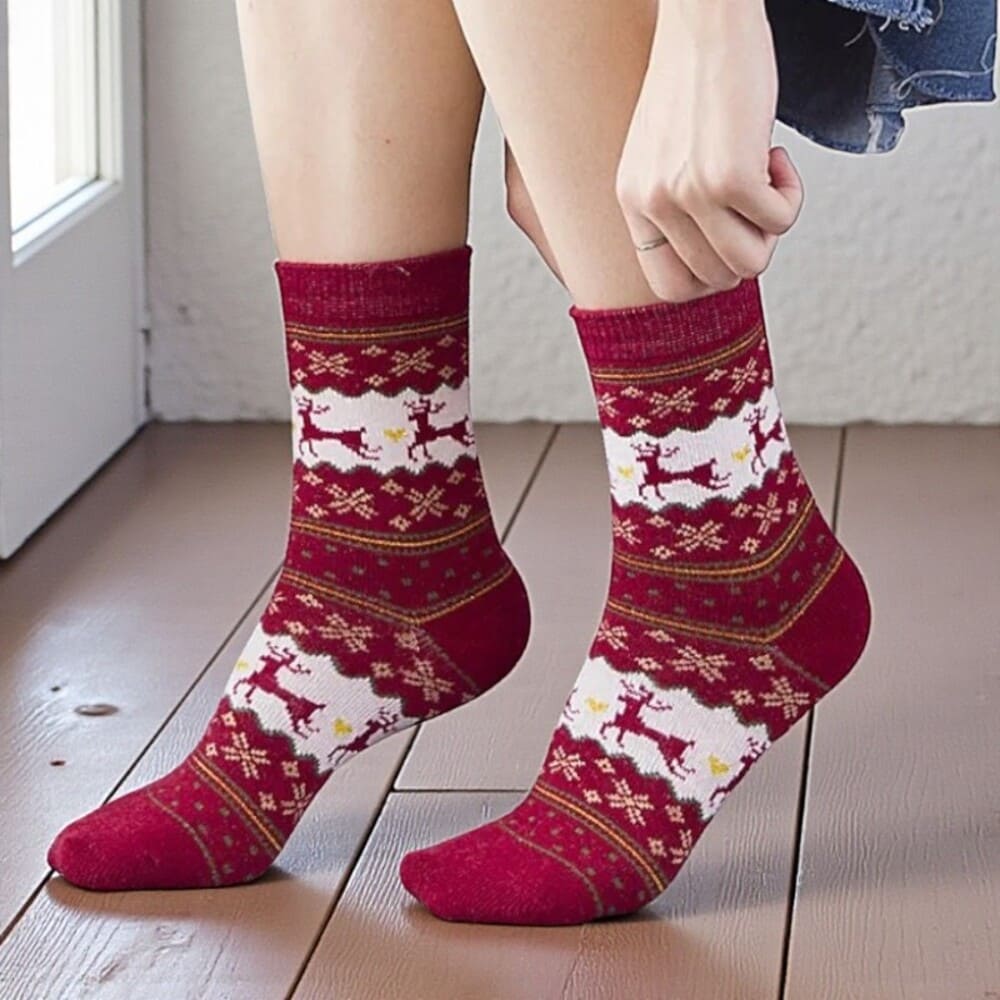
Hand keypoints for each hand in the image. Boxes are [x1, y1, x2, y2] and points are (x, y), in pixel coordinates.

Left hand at [616, 0, 803, 302]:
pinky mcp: (729, 177)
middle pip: (716, 279)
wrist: (708, 19)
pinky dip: (791, 192)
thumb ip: (676, 206)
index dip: (709, 275)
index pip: (668, 286)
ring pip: (749, 264)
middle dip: (749, 248)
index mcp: (634, 202)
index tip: (731, 241)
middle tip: (755, 204)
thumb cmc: (696, 80)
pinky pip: (779, 221)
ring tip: (765, 180)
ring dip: (771, 228)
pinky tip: (774, 153)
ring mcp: (689, 194)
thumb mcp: (665, 154)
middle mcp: (654, 203)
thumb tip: (719, 261)